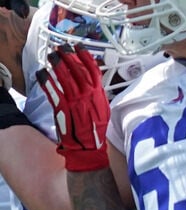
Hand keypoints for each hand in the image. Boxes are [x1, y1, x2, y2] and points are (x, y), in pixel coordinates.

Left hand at [35, 44, 109, 171]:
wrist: (88, 147)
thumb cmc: (95, 129)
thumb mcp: (103, 108)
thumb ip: (98, 93)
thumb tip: (93, 79)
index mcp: (99, 95)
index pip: (94, 71)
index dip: (86, 57)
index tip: (79, 47)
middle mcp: (88, 96)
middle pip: (78, 71)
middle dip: (69, 57)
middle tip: (62, 48)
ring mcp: (75, 102)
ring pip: (66, 78)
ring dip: (58, 65)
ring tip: (52, 56)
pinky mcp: (63, 108)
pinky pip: (53, 91)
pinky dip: (47, 81)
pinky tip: (42, 73)